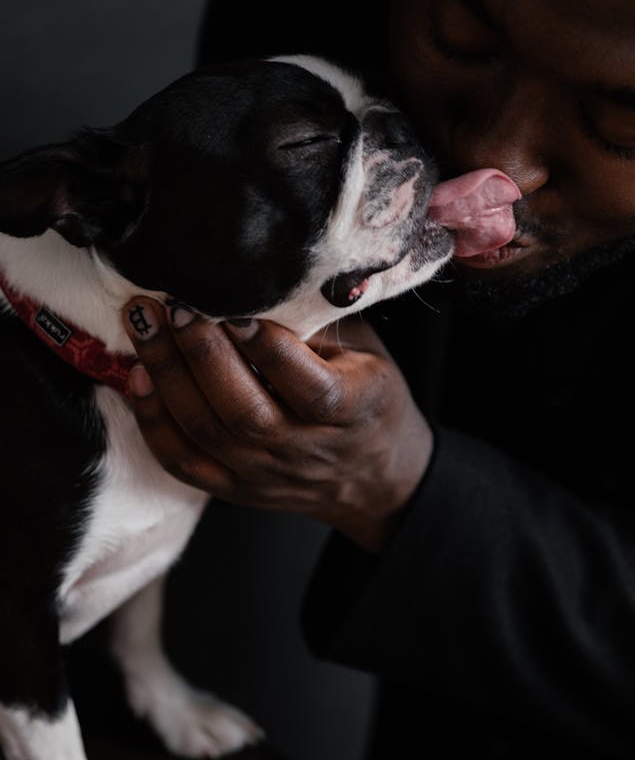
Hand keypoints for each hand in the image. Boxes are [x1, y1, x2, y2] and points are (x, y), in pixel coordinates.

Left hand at [122, 300, 432, 551]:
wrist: (372, 473)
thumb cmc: (367, 393)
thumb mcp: (366, 350)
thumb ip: (319, 321)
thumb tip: (258, 271)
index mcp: (356, 411)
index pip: (312, 389)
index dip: (270, 349)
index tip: (236, 306)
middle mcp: (307, 451)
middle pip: (246, 413)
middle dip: (203, 354)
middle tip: (174, 304)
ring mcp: (267, 474)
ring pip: (207, 434)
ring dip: (168, 376)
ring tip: (143, 324)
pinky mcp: (235, 488)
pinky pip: (183, 462)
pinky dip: (153, 420)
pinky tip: (137, 376)